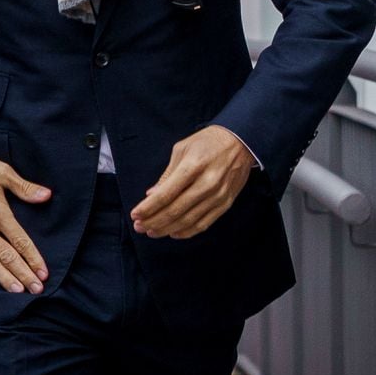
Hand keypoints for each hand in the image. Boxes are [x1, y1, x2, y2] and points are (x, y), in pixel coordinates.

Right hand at [0, 156, 51, 294]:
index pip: (19, 240)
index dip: (33, 257)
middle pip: (7, 256)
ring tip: (17, 291)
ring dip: (4, 278)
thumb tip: (46, 195)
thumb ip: (24, 187)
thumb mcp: (1, 172)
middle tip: (36, 289)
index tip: (43, 272)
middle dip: (24, 273)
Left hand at [131, 125, 255, 238]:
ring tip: (151, 232)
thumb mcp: (182, 149)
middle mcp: (206, 183)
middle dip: (153, 221)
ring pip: (188, 220)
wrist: (240, 142)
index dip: (148, 207)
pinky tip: (173, 233)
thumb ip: (167, 174)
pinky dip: (187, 231)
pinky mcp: (226, 203)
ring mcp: (218, 196)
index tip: (135, 214)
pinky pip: (204, 223)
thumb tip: (151, 195)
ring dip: (167, 229)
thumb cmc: (207, 142)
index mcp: (193, 166)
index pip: (166, 194)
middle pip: (175, 210)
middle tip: (139, 227)